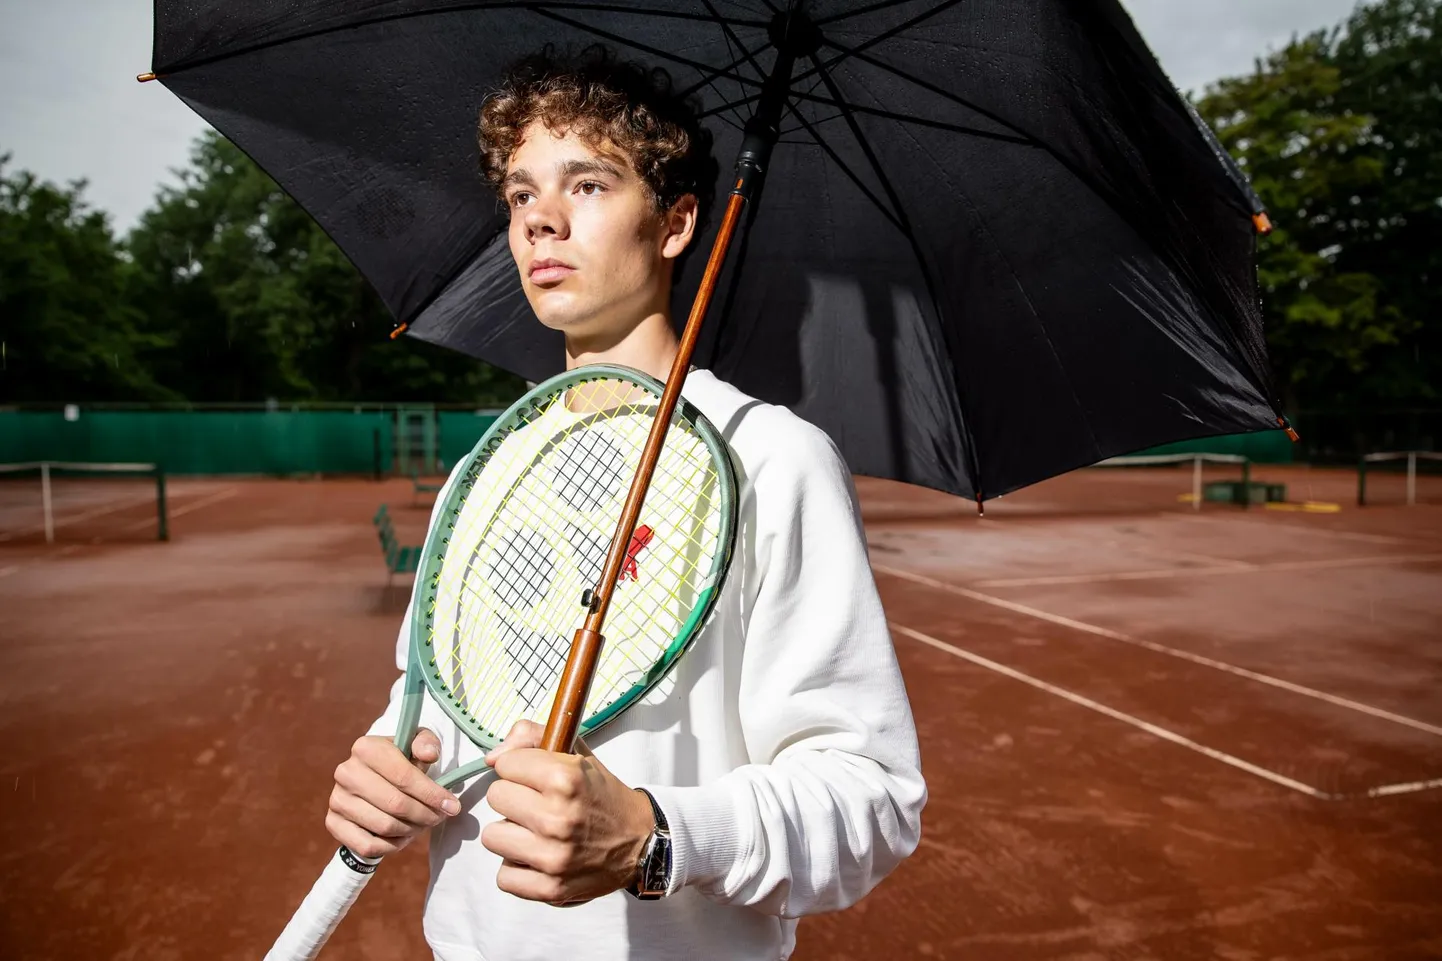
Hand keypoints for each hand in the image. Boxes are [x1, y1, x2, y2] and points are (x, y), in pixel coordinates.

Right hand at [325, 728, 459, 858]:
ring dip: (411, 830)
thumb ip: (426, 743)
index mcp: (366, 747)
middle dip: (425, 815)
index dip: (432, 794)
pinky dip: (391, 846)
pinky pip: (368, 845)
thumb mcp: (415, 743)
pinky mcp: (333, 822)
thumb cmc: (401, 760)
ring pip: (384, 826)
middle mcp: (346, 772)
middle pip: (395, 804)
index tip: (452, 806)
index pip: (404, 777)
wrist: (373, 776)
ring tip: (423, 824)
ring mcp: (337, 799)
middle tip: (439, 818)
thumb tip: (429, 754)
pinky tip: (403, 837)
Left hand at [481, 720, 654, 904]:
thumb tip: (492, 758)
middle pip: (495, 797)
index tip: (535, 778)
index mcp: (565, 779)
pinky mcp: (550, 888)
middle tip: (536, 805)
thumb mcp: (577, 755)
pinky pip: (503, 876)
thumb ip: (532, 737)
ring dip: (511, 834)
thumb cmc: (602, 798)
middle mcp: (557, 818)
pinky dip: (517, 869)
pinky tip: (536, 859)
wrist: (639, 842)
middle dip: (514, 798)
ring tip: (535, 832)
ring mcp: (552, 856)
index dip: (520, 769)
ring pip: (492, 836)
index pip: (504, 765)